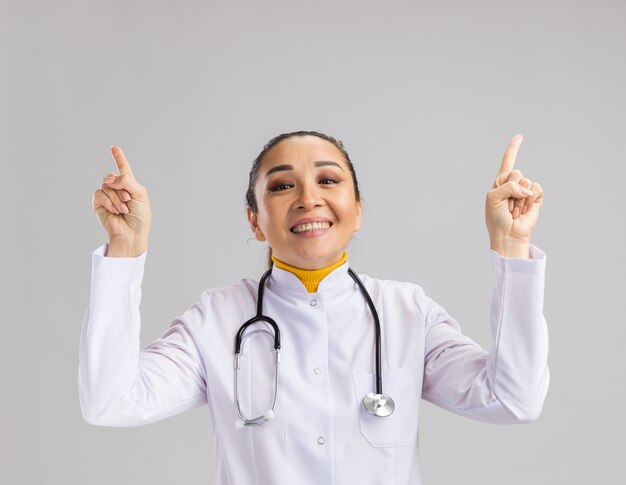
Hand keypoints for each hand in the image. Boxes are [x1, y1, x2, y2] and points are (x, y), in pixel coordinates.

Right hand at [92, 146, 151, 250]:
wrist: (131, 233)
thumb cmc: (140, 217)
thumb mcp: (140, 194)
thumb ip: (126, 181)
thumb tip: (107, 179)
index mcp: (130, 186)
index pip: (124, 169)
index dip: (119, 158)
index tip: (114, 147)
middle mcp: (117, 189)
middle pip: (112, 176)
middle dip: (121, 187)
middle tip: (128, 200)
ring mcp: (107, 196)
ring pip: (106, 185)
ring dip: (116, 198)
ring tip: (123, 209)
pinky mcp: (98, 204)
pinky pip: (99, 193)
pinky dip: (108, 202)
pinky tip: (114, 211)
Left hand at [485, 135, 543, 249]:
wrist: (507, 234)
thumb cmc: (496, 218)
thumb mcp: (493, 198)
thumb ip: (508, 186)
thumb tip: (527, 188)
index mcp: (500, 182)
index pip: (507, 161)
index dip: (513, 149)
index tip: (519, 136)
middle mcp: (513, 184)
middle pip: (516, 173)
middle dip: (511, 189)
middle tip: (507, 205)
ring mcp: (525, 191)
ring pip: (526, 182)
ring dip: (518, 199)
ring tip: (514, 210)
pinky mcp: (535, 198)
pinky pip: (536, 189)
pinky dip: (528, 201)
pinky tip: (524, 211)